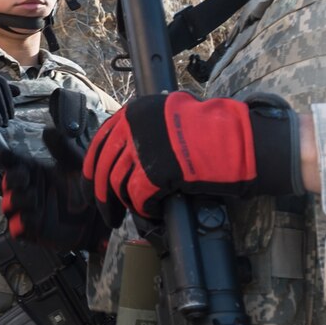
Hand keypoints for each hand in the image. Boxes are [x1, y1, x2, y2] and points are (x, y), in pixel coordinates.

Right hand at [0, 124, 109, 253]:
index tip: (4, 155)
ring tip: (33, 200)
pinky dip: (21, 224)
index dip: (7, 158)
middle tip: (25, 179)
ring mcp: (30, 212)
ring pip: (9, 206)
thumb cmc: (88, 190)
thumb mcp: (78, 166)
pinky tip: (33, 219)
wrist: (102, 219)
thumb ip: (63, 149)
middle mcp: (29, 190)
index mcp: (36, 173)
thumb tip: (48, 131)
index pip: (15, 163)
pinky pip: (17, 229)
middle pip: (8, 184)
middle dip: (12, 180)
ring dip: (16, 201)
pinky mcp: (34, 232)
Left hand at [83, 92, 301, 219]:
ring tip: (131, 213)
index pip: (100, 142)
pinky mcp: (153, 174)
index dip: (94, 168)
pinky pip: (138, 198)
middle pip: (105, 168)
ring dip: (124, 203)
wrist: (233, 140)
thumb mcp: (171, 113)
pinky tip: (152, 210)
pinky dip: (144, 208)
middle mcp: (134, 128)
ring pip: (119, 185)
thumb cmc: (209, 128)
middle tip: (107, 212)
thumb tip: (126, 148)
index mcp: (134, 112)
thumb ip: (146, 126)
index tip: (93, 183)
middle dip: (102, 195)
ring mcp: (142, 150)